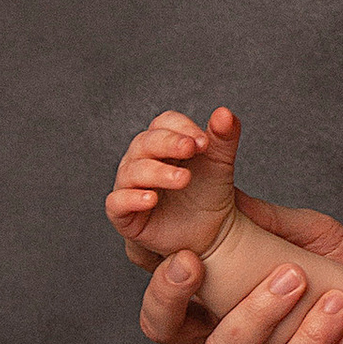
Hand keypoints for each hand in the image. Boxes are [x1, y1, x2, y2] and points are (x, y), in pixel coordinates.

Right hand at [107, 105, 244, 264]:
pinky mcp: (123, 214)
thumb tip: (224, 113)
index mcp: (163, 141)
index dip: (183, 128)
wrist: (212, 230)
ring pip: (133, 171)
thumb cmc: (210, 191)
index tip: (205, 142)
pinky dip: (131, 198)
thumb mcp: (221, 162)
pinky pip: (117, 202)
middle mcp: (141, 159)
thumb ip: (224, 136)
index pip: (164, 124)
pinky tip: (152, 198)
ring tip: (183, 179)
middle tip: (192, 149)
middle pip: (145, 142)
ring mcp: (130, 185)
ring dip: (158, 172)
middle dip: (169, 144)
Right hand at [134, 195, 342, 343]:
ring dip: (256, 312)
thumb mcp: (308, 236)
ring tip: (297, 276)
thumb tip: (218, 183)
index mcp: (220, 294)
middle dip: (168, 296)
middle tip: (191, 263)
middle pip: (163, 329)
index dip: (152, 265)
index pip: (163, 280)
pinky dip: (311, 340)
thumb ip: (261, 220)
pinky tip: (336, 307)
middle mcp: (229, 335)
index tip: (176, 240)